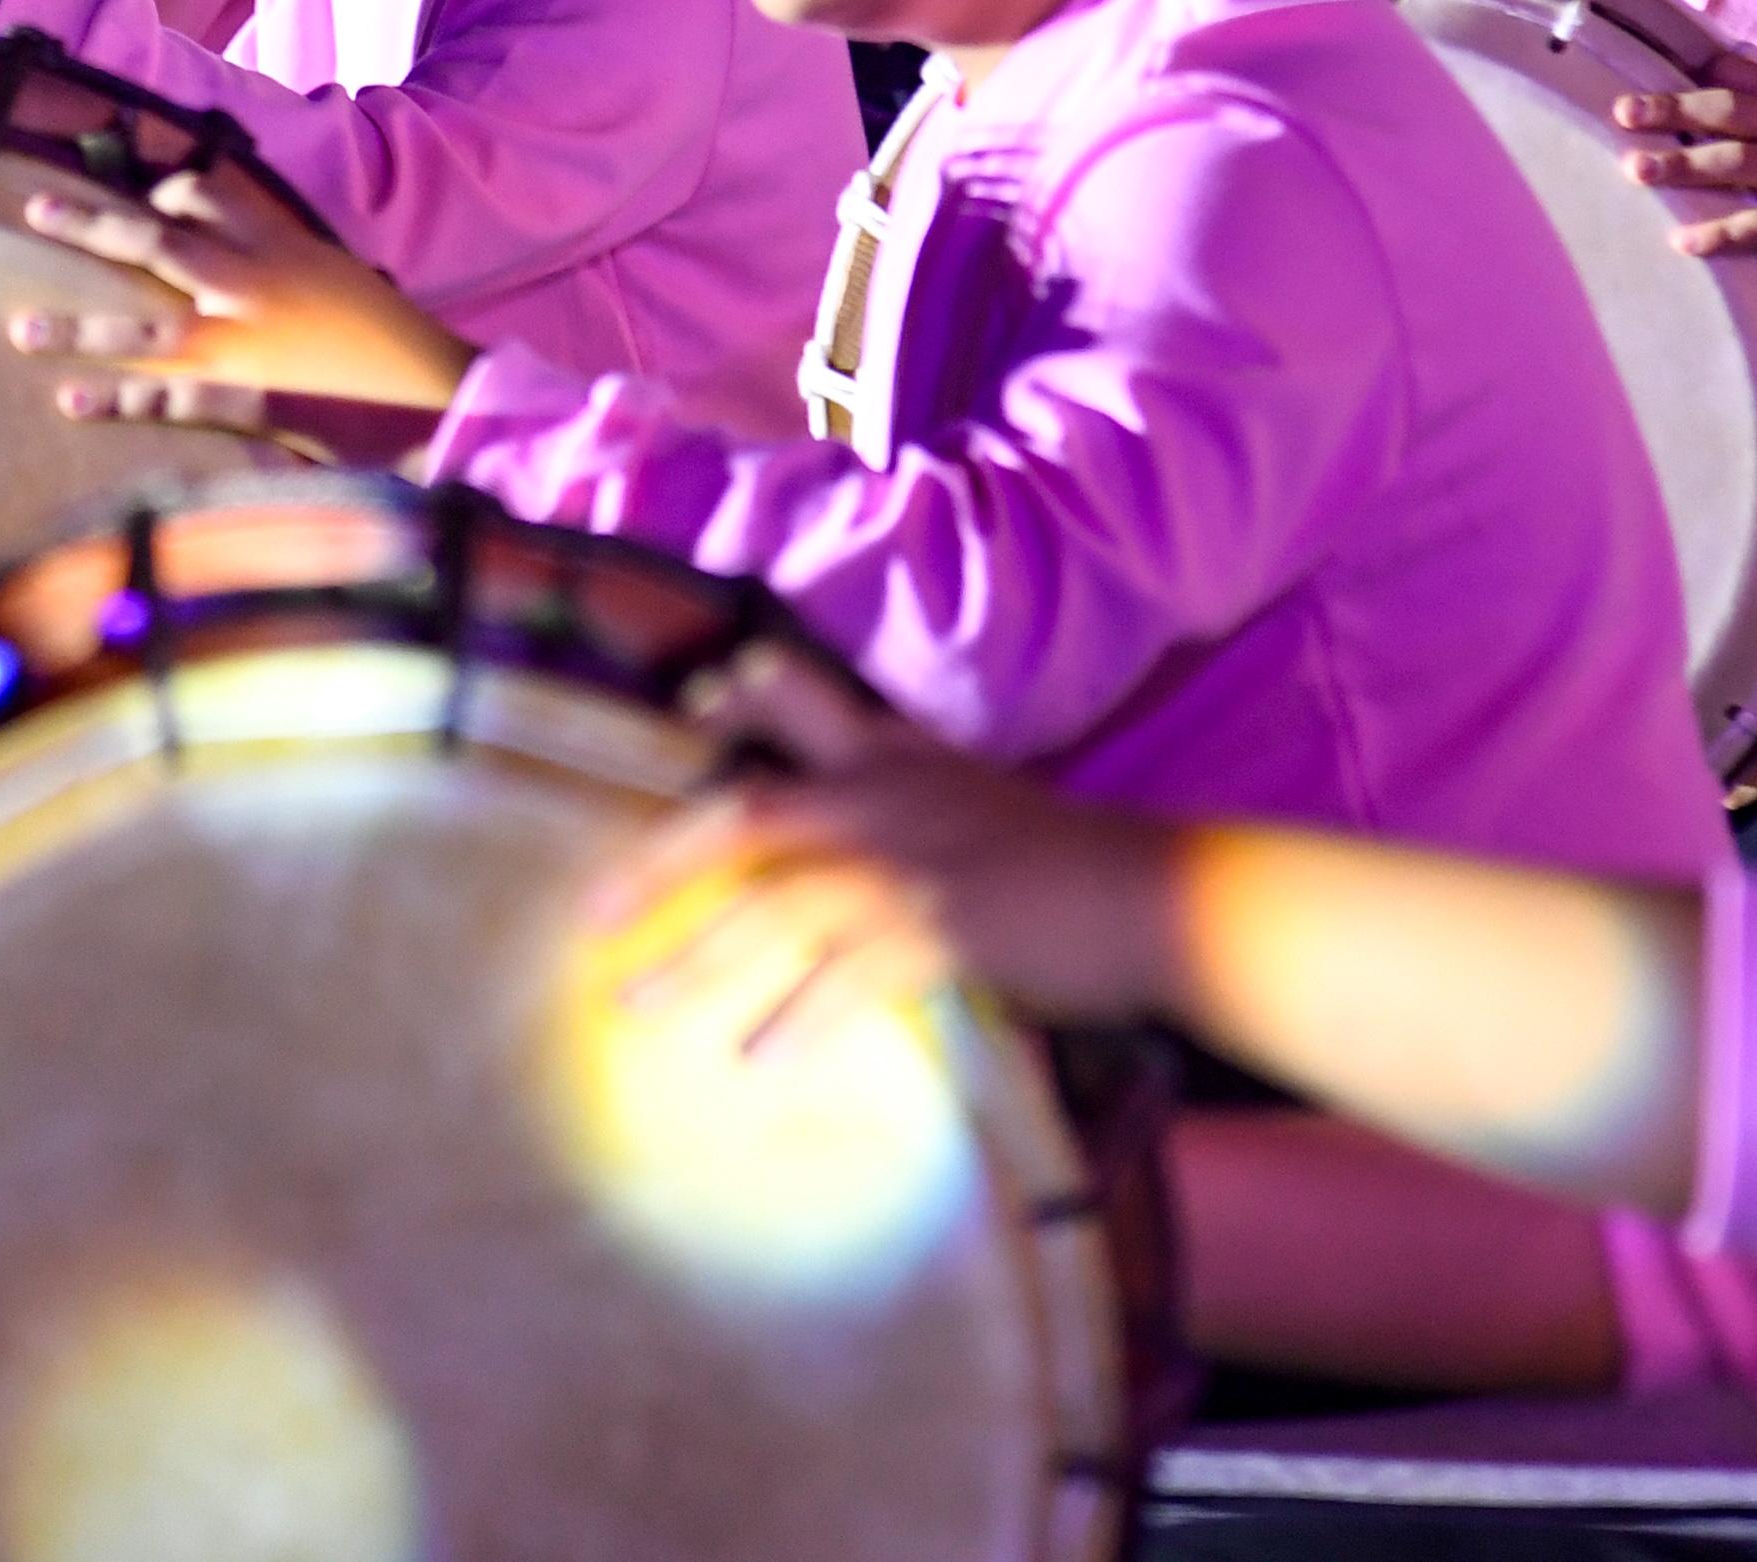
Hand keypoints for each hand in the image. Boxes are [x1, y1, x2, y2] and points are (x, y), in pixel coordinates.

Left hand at [10, 161, 477, 412]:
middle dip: (90, 222)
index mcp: (281, 245)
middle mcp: (254, 284)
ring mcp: (246, 345)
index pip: (209, 192)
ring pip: (144, 325)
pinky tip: (71, 403)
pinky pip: (169, 398)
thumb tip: (253, 246)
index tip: (129, 191)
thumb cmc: (393, 343)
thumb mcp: (341, 280)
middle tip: (34, 208)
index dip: (162, 187)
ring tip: (18, 328)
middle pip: (156, 241)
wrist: (445, 395)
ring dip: (77, 326)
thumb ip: (290, 259)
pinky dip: (118, 399)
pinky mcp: (249, 401)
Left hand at [591, 642, 1180, 1053]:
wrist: (1163, 894)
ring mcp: (910, 860)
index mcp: (899, 752)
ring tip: (637, 1004)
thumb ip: (912, 809)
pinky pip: (846, 977)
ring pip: (774, 904)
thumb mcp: (982, 805)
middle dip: (660, 862)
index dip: (736, 699)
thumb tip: (850, 847)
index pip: (798, 699)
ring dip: (699, 959)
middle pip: (744, 812)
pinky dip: (799, 1017)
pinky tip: (760, 1058)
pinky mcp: (942, 928)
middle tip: (593, 914)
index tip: (685, 706)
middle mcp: (887, 793)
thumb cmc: (1079, 864)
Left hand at [1612, 41, 1756, 287]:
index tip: (1649, 68)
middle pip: (1736, 111)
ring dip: (1684, 164)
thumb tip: (1730, 68)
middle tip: (1622, 113)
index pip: (1753, 78)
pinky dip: (1723, 231)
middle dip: (1675, 108)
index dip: (1702, 71)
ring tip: (1633, 170)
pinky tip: (1683, 242)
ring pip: (1744, 161)